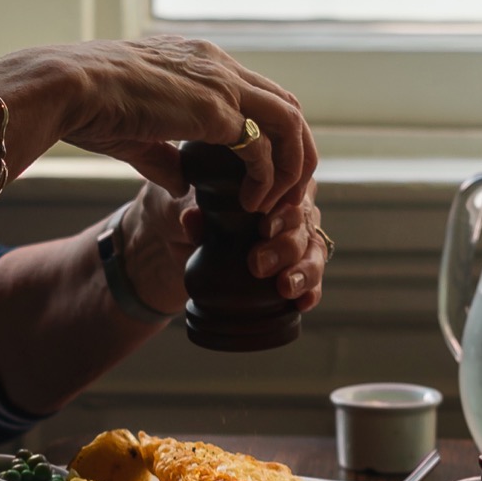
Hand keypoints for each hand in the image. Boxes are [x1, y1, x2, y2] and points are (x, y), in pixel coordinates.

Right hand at [0, 35, 316, 212]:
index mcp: (199, 61)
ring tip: (277, 205)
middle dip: (295, 153)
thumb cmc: (86, 105)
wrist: (68, 87)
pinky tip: (251, 204)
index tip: (261, 174)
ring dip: (291, 168)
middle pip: (286, 106)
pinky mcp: (217, 111)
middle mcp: (219, 66)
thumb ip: (162, 156)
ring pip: (289, 123)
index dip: (268, 136)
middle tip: (286, 195)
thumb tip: (180, 183)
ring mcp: (222, 84)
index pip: (257, 93)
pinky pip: (263, 148)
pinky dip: (266, 180)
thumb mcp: (133, 133)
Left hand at [119, 179, 326, 315]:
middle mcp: (288, 203)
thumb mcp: (176, 205)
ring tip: (285, 287)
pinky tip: (302, 302)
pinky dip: (310, 290)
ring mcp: (295, 234)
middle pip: (302, 222)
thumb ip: (186, 210)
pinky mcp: (291, 265)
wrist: (168, 240)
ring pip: (313, 250)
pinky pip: (310, 278)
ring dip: (303, 271)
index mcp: (266, 178)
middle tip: (258, 263)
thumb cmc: (177, 209)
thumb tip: (191, 216)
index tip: (263, 227)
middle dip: (284, 246)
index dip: (280, 210)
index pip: (287, 189)